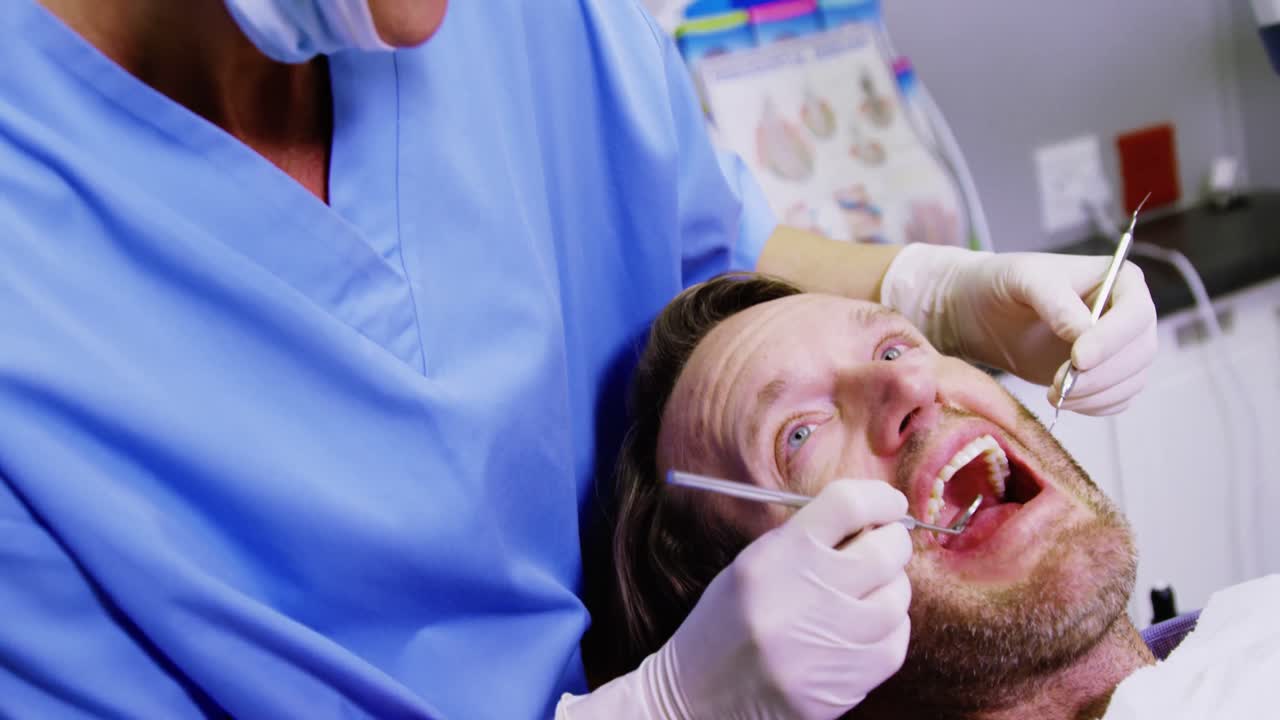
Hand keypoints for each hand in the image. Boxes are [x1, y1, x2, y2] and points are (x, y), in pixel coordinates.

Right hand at [559, 480, 911, 718]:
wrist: (698, 695)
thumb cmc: (726, 621)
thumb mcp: (753, 564)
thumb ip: (807, 538)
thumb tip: (869, 518)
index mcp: (777, 557)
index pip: (847, 505)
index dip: (878, 497)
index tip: (889, 502)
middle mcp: (805, 597)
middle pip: (885, 550)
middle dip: (892, 541)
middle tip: (884, 544)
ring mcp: (828, 645)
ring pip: (896, 598)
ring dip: (891, 586)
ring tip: (868, 589)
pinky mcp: (843, 685)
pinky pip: (895, 644)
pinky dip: (889, 628)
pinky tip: (865, 626)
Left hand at [880, 244, 1157, 414]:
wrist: (984, 311)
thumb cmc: (1005, 283)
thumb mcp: (1024, 279)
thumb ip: (1055, 302)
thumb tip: (1084, 332)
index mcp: (1121, 280)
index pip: (1136, 315)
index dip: (1112, 340)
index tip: (1078, 359)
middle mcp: (1129, 314)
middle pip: (1140, 353)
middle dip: (1101, 375)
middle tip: (1058, 385)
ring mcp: (1120, 348)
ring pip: (1132, 381)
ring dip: (1096, 396)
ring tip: (1053, 394)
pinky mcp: (1105, 376)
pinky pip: (1117, 400)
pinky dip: (1093, 407)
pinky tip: (1062, 399)